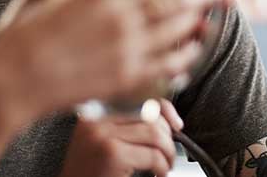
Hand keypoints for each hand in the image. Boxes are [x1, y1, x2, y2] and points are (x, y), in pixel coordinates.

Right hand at [0, 0, 224, 115]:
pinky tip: (192, 50)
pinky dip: (185, 55)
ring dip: (197, 17)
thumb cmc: (18, 38)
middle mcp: (119, 15)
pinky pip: (168, 64)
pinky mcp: (126, 77)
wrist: (10, 82)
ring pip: (176, 28)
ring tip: (209, 11)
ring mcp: (126, 47)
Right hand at [59, 99, 182, 176]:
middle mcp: (97, 119)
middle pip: (150, 114)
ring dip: (168, 152)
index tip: (176, 124)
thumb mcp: (104, 141)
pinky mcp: (112, 154)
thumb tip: (168, 118)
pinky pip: (152, 155)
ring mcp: (103, 135)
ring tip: (165, 165)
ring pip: (155, 134)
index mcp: (96, 111)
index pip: (138, 97)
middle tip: (169, 153)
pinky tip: (158, 173)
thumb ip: (127, 125)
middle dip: (168, 135)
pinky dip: (162, 166)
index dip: (164, 109)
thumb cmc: (90, 172)